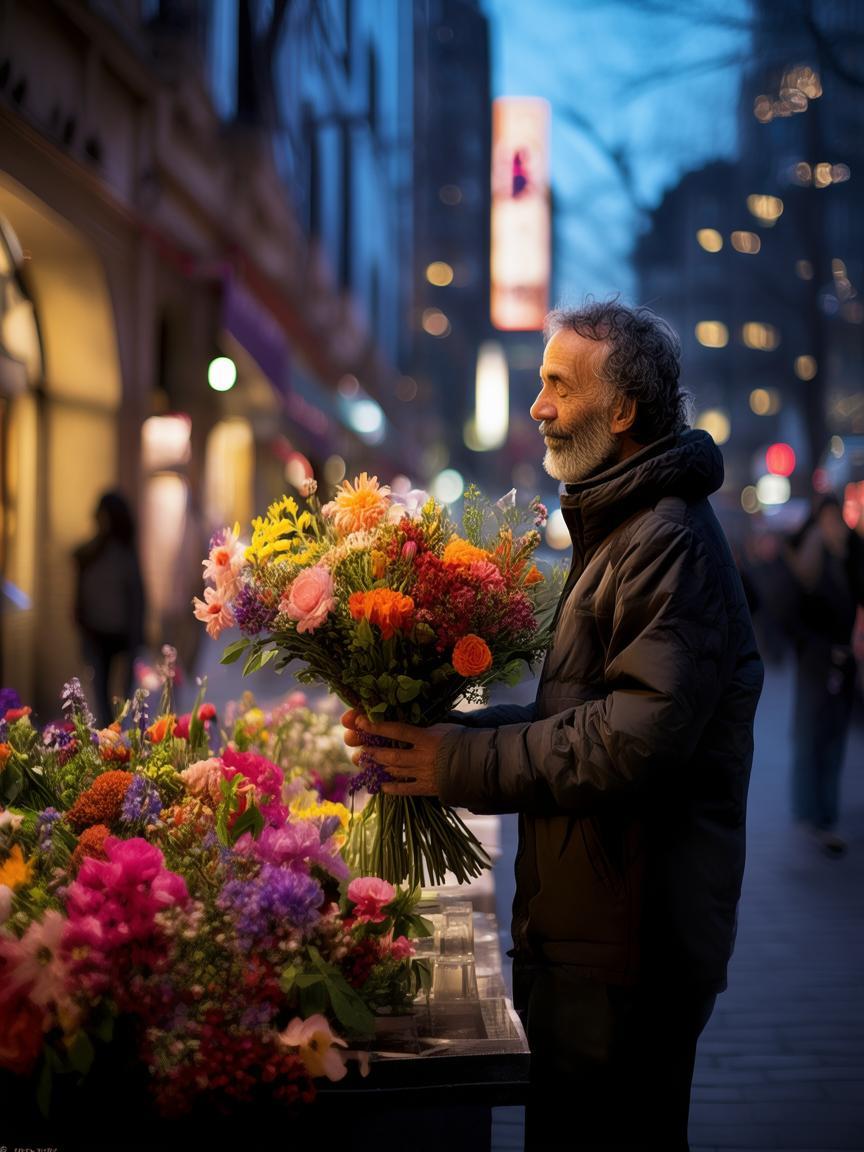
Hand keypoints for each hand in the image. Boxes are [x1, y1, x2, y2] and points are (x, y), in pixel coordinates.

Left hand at [341, 709, 458, 795]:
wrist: (479, 763)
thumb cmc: (460, 739)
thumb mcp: (441, 726)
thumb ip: (422, 728)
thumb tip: (404, 726)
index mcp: (425, 737)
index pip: (396, 730)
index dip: (376, 727)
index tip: (359, 722)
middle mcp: (421, 756)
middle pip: (391, 755)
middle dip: (372, 752)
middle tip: (358, 749)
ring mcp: (423, 773)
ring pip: (395, 770)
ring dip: (378, 767)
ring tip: (366, 763)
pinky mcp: (427, 787)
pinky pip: (406, 789)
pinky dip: (392, 788)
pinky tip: (381, 786)